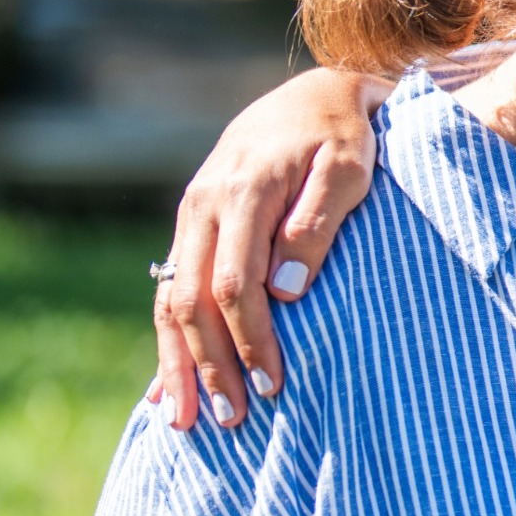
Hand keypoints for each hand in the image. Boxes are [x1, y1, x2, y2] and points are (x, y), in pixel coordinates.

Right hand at [151, 68, 390, 429]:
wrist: (313, 94)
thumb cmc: (343, 134)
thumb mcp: (349, 168)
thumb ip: (318, 223)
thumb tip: (287, 292)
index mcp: (242, 194)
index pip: (235, 284)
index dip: (250, 339)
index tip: (273, 385)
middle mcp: (204, 206)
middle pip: (191, 301)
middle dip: (208, 365)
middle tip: (232, 421)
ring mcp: (191, 216)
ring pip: (169, 300)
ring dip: (178, 363)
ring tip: (185, 420)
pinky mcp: (192, 226)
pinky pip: (168, 290)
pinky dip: (167, 340)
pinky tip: (166, 386)